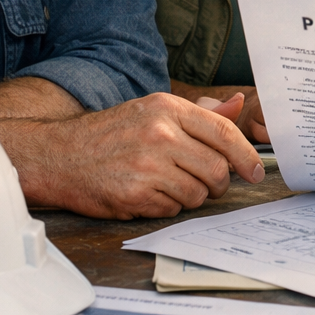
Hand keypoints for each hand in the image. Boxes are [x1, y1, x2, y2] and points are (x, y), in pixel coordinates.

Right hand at [0, 91, 264, 219]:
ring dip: (191, 196)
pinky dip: (166, 206)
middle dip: (218, 183)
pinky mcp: (134, 194)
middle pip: (217, 169)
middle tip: (207, 183)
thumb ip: (199, 113)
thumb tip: (239, 105)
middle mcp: (160, 134)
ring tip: (169, 185)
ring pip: (198, 193)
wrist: (59, 154)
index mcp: (168, 109)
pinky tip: (148, 193)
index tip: (256, 172)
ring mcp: (147, 165)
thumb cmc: (110, 133)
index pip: (224, 133)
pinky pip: (172, 209)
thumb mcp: (153, 111)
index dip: (246, 156)